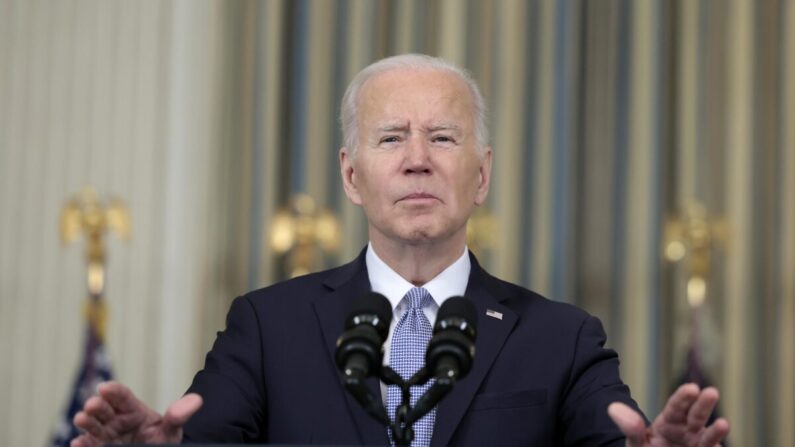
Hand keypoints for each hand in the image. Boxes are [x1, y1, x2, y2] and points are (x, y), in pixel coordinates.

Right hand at [71, 381, 201, 446]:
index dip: (113, 390)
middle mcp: (116, 420)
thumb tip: (197, 400)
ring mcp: (106, 435)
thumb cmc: (162, 439)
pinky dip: (83, 444)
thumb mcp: (172, 429)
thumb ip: (178, 416)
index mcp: (133, 409)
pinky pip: (90, 445)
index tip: (105, 387)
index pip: (122, 396)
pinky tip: (77, 443)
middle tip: (92, 404)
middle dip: (97, 405)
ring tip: (81, 418)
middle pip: (104, 409)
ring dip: (86, 422)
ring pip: (93, 426)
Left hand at [608, 383, 729, 446]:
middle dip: (704, 404)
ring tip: (724, 424)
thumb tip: (612, 408)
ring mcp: (698, 446)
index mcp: (670, 421)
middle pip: (696, 416)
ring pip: (708, 437)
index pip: (676, 406)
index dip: (683, 397)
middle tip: (711, 392)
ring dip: (715, 431)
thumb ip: (630, 427)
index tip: (691, 388)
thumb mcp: (637, 442)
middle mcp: (688, 431)